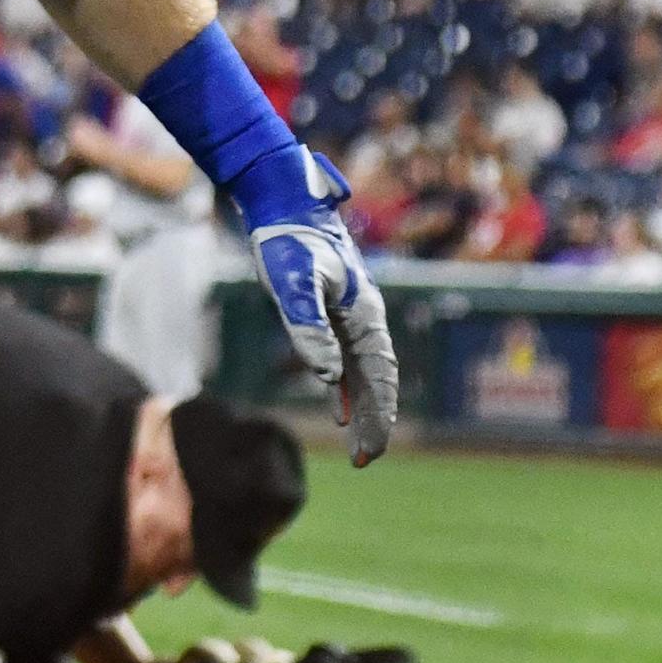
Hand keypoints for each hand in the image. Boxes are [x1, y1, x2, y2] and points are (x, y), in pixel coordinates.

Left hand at [247, 149, 397, 465]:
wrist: (282, 202)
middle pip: (378, 379)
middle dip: (375, 420)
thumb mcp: (293, 286)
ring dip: (363, 407)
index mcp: (364, 315)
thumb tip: (327, 378)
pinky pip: (348, 357)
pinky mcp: (332, 310)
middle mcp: (364, 317)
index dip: (378, 415)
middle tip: (365, 460)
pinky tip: (339, 404)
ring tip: (359, 446)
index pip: (379, 377)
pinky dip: (346, 384)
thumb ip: (309, 329)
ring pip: (365, 371)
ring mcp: (350, 314)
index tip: (370, 450)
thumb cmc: (286, 241)